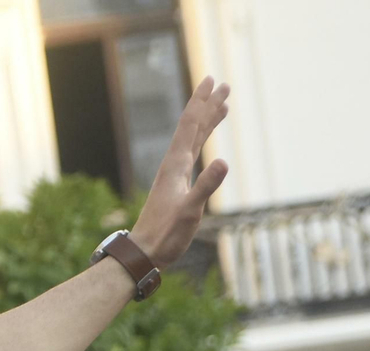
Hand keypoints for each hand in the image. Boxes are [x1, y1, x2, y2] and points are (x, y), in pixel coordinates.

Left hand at [127, 76, 229, 266]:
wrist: (145, 251)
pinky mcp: (176, 185)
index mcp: (176, 165)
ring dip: (207, 121)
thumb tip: (223, 162)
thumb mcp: (190, 211)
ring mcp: (175, 174)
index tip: (211, 80)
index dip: (201, 102)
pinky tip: (205, 141)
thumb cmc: (166, 234)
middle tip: (222, 84)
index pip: (190, 125)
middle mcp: (174, 164)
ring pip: (193, 139)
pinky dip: (201, 142)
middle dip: (207, 105)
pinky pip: (192, 154)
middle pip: (192, 126)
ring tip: (222, 105)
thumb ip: (206, 186)